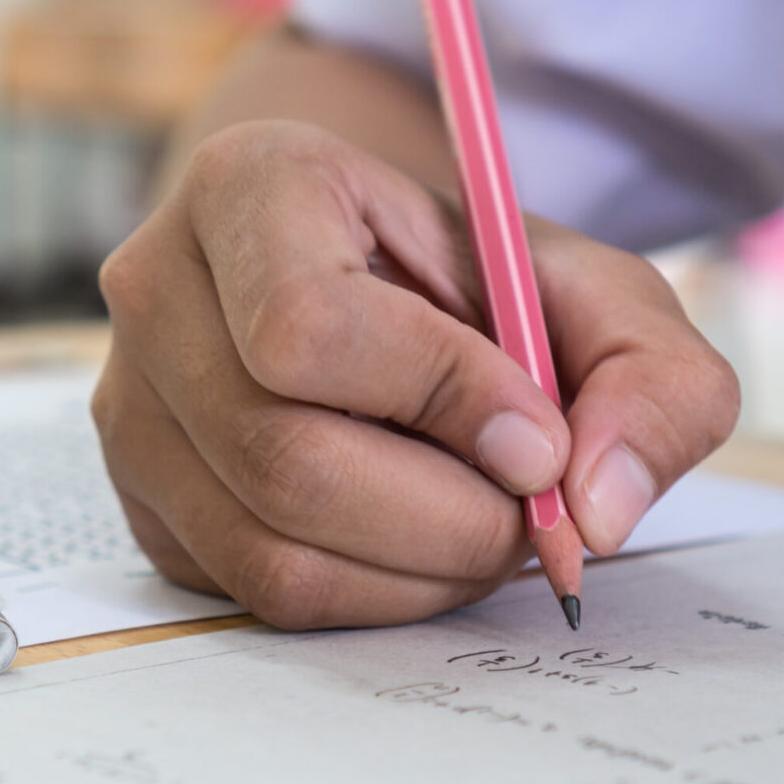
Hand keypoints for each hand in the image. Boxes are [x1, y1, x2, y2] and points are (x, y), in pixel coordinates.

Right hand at [91, 120, 739, 628]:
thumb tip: (596, 511)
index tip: (537, 436)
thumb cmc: (479, 285)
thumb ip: (652, 380)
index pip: (306, 326)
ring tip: (486, 525)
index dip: (439, 399)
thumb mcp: (599, 294)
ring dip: (419, 571)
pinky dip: (374, 597)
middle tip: (532, 512)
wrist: (376, 290)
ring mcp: (131, 409)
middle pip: (284, 458)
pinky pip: (259, 596)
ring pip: (271, 550)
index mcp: (249, 186)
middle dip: (448, 516)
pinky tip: (420, 545)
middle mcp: (156, 293)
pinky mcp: (145, 506)